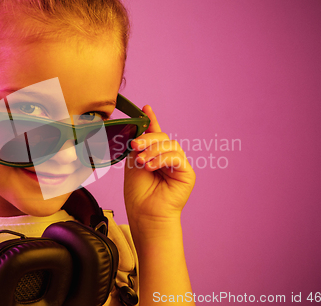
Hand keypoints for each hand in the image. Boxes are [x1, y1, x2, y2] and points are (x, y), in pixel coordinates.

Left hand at [124, 105, 195, 231]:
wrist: (145, 214)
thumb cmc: (138, 193)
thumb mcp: (133, 164)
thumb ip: (139, 147)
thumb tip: (141, 132)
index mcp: (155, 156)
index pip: (155, 134)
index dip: (152, 120)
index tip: (145, 108)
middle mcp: (168, 159)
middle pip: (163, 137)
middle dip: (147, 139)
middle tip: (135, 148)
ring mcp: (179, 166)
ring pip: (170, 145)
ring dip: (153, 151)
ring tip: (142, 163)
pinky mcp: (187, 173)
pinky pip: (176, 156)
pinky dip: (162, 158)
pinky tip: (151, 166)